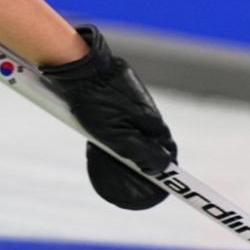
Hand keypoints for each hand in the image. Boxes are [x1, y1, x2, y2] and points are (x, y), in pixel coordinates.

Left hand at [40, 24, 177, 210]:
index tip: (161, 180)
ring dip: (131, 138)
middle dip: (145, 154)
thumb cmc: (96, 103)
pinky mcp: (125, 88)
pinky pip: (128, 112)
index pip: (167, 150)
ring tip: (113, 151)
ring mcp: (138, 98)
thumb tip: (161, 168)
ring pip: (139, 125)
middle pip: (153, 138)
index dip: (164, 166)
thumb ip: (140, 153)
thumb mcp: (116, 136)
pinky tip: (103, 129)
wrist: (81, 69)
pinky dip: (121, 123)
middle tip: (132, 168)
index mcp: (152, 122)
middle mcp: (150, 109)